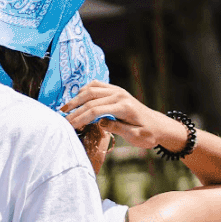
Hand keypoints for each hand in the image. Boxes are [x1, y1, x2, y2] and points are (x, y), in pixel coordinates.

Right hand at [60, 82, 187, 152]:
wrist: (158, 125)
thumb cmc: (148, 134)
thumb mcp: (136, 136)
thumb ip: (118, 128)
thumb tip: (101, 122)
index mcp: (124, 107)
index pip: (95, 110)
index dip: (80, 118)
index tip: (68, 126)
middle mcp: (119, 95)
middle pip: (90, 99)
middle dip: (74, 110)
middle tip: (62, 120)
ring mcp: (117, 90)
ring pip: (91, 89)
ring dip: (76, 98)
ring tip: (65, 109)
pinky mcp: (115, 90)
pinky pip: (96, 85)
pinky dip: (84, 90)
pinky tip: (77, 99)